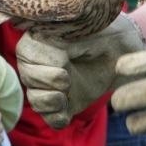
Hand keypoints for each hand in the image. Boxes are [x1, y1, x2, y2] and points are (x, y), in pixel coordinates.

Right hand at [16, 13, 145, 128]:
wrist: (120, 50)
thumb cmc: (100, 32)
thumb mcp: (80, 27)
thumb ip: (59, 34)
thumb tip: (41, 37)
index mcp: (35, 40)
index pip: (25, 54)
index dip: (46, 60)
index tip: (66, 55)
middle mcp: (34, 64)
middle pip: (27, 78)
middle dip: (50, 79)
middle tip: (68, 75)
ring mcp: (46, 86)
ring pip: (35, 100)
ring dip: (53, 100)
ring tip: (69, 89)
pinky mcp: (61, 104)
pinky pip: (49, 118)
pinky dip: (58, 117)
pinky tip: (68, 108)